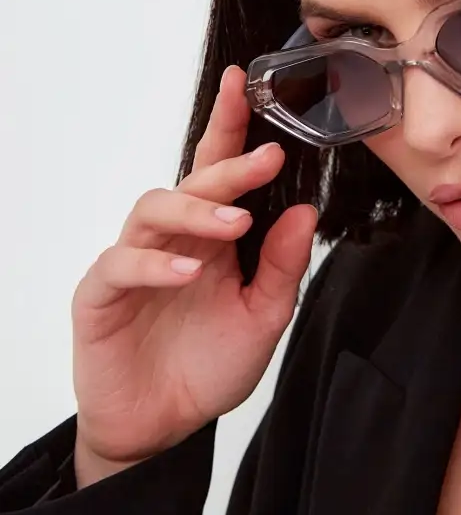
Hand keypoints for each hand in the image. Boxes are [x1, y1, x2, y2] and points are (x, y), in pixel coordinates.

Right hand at [70, 65, 315, 482]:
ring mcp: (133, 263)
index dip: (230, 127)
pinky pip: (121, 265)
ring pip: (152, 209)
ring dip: (195, 210)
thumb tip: (306, 211)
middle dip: (228, 165)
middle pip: (191, 180)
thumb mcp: (264, 317)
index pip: (219, 171)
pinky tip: (186, 271)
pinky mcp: (101, 295)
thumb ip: (282, 266)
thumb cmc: (208, 366)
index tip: (248, 86)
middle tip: (266, 161)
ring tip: (235, 223)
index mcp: (213, 237)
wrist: (163, 428)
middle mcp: (173, 239)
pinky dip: (155, 264)